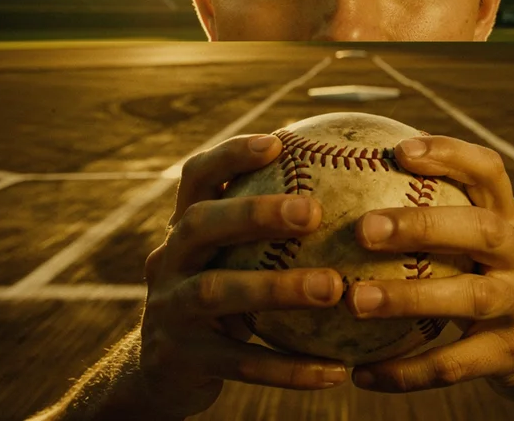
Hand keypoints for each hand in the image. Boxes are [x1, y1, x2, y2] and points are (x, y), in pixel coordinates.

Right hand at [140, 135, 347, 418]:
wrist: (162, 372)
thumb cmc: (222, 299)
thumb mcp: (231, 260)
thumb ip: (269, 230)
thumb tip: (351, 186)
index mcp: (184, 228)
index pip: (197, 177)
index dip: (231, 154)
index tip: (279, 141)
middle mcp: (168, 260)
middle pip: (199, 224)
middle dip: (253, 212)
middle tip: (313, 211)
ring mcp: (167, 309)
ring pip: (216, 291)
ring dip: (277, 287)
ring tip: (335, 287)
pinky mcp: (179, 358)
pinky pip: (239, 362)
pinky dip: (286, 367)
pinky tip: (335, 371)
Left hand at [345, 136, 513, 398]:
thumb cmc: (497, 280)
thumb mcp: (483, 244)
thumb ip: (439, 215)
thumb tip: (354, 175)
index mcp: (508, 219)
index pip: (489, 172)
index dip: (450, 155)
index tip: (401, 150)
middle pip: (481, 229)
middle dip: (424, 225)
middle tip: (364, 228)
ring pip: (471, 297)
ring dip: (411, 298)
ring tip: (356, 301)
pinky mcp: (513, 355)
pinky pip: (457, 365)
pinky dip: (409, 371)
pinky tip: (364, 373)